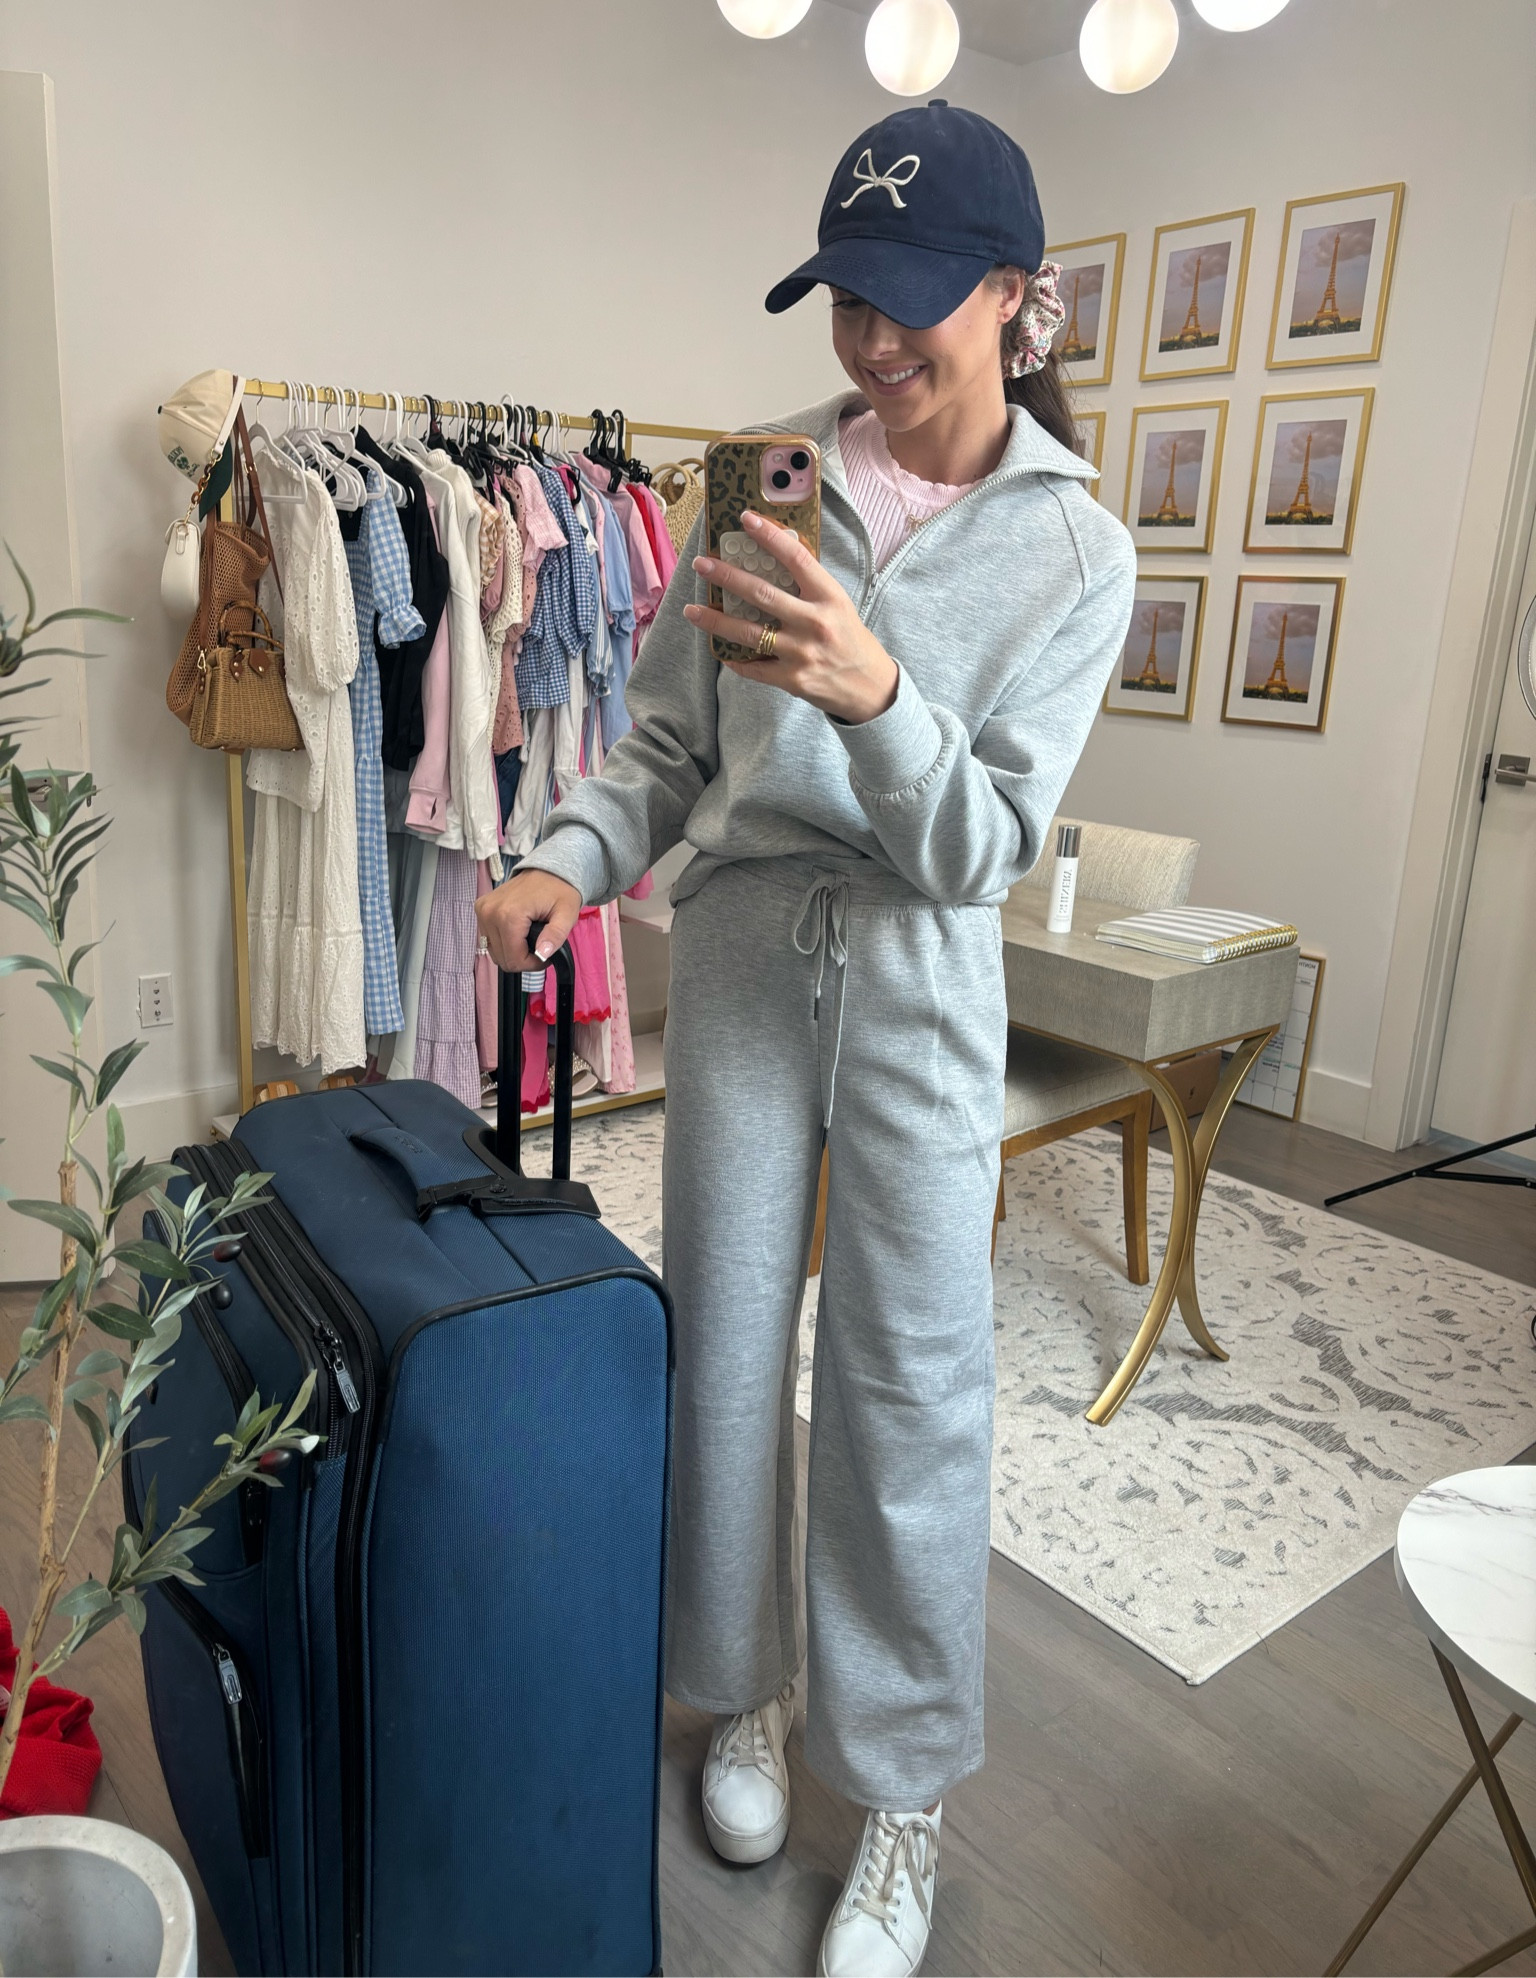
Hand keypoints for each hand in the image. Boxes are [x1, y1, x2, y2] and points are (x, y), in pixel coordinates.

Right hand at [475, 868, 581, 971]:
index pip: (513, 959)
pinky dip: (504, 941)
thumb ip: (556, 935)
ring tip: (530, 938)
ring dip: (513, 951)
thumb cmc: (560, 890)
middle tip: (540, 946)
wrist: (549, 870)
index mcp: (509, 915)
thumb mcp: (567, 914)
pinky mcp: (481, 909)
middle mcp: (490, 913)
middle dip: (523, 959)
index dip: (532, 964)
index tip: (545, 954)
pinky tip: (518, 931)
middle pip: (502, 958)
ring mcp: (483, 910)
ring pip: (494, 951)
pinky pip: (489, 938)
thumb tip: (542, 954)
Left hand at [683, 510, 899, 725]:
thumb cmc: (850, 639)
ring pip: (748, 633)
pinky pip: (753, 667)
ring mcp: (801, 653)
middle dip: (727, 577)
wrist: (870, 687)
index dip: (770, 536)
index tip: (746, 519)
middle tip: (701, 564)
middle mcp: (815, 623)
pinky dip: (733, 658)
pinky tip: (718, 648)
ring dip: (715, 620)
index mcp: (829, 598)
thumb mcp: (838, 605)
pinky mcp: (792, 680)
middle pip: (762, 594)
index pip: (797, 559)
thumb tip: (769, 561)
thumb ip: (808, 587)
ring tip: (691, 610)